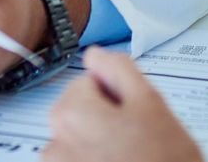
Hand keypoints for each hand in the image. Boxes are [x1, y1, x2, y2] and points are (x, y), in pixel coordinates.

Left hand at [43, 47, 200, 161]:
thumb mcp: (152, 105)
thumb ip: (120, 70)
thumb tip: (97, 55)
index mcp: (72, 114)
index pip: (87, 81)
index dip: (117, 93)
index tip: (135, 112)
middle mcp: (55, 146)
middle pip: (79, 112)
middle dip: (105, 119)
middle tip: (139, 138)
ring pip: (80, 142)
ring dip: (100, 146)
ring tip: (133, 159)